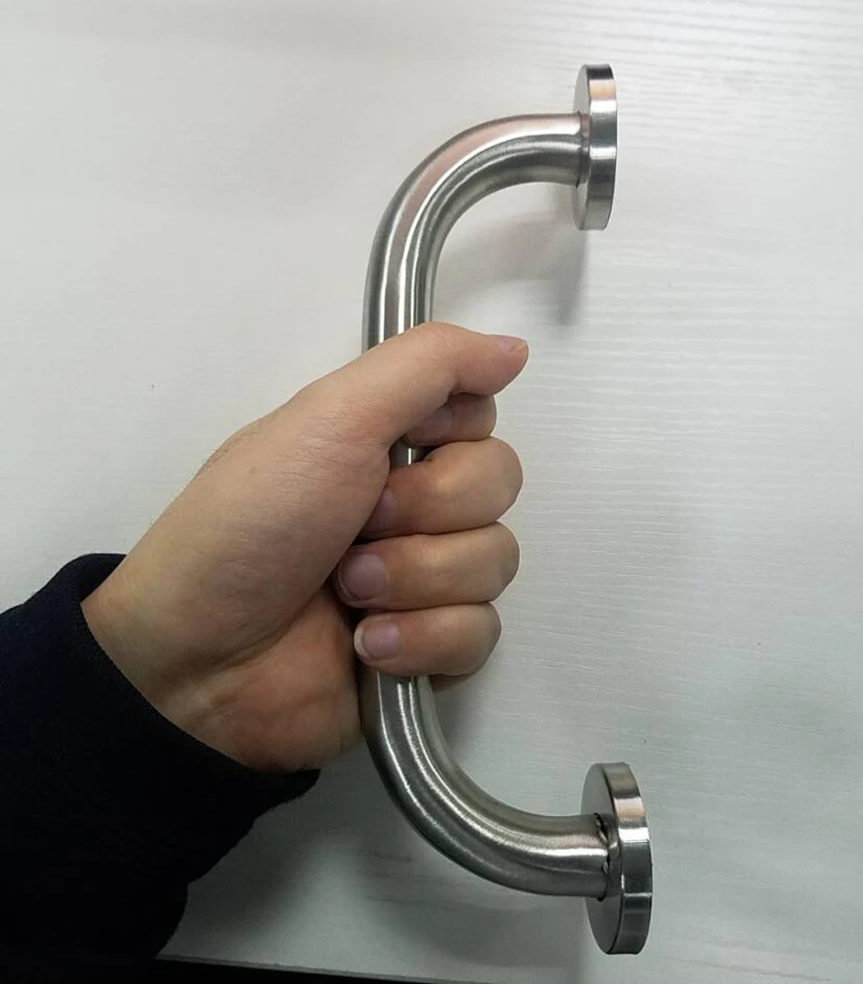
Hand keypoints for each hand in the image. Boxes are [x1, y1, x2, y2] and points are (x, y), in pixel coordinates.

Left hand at [81, 324, 527, 772]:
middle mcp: (416, 503)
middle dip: (426, 512)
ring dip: (415, 580)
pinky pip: (481, 632)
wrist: (200, 662)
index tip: (388, 452)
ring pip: (495, 561)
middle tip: (357, 529)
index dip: (447, 437)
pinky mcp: (434, 647)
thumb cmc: (252, 525)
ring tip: (348, 595)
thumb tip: (515, 347)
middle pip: (499, 485)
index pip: (481, 417)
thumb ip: (427, 365)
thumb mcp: (328, 417)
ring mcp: (428, 578)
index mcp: (389, 441)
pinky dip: (421, 640)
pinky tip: (366, 646)